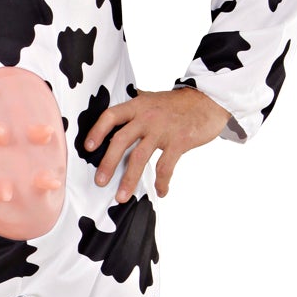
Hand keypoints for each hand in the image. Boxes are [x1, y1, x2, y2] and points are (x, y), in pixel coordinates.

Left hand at [84, 87, 230, 200]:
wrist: (208, 100)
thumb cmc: (177, 104)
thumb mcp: (152, 100)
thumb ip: (134, 108)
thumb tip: (114, 118)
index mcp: (137, 105)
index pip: (111, 116)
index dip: (97, 131)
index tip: (88, 147)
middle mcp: (147, 116)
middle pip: (121, 140)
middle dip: (108, 163)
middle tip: (100, 182)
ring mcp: (163, 129)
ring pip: (140, 157)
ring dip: (129, 179)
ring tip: (122, 197)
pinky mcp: (179, 141)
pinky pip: (166, 166)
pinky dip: (162, 182)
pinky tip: (161, 192)